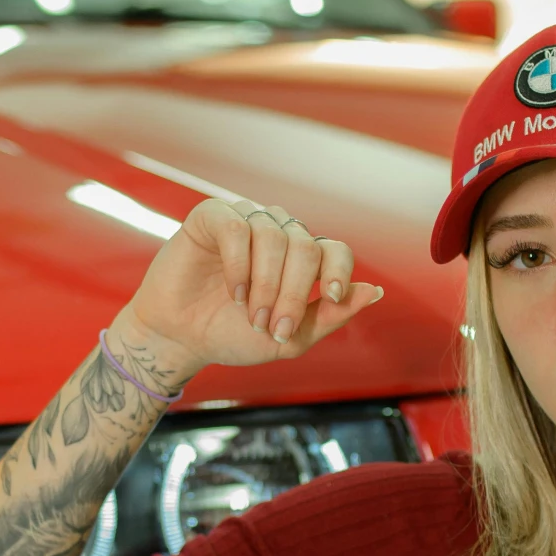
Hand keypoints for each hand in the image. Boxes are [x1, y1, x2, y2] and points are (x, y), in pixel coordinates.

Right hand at [115, 198, 383, 380]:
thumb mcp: (291, 337)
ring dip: (266, 285)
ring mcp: (247, 221)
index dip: (338, 273)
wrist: (181, 339)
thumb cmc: (233, 335)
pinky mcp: (212, 216)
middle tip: (272, 327)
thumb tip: (374, 292)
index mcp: (302, 259)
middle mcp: (278, 233)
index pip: (335, 251)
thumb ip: (331, 315)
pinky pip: (238, 228)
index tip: (331, 298)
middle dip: (294, 293)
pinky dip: (240, 264)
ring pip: (275, 238)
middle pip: (306, 248)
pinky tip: (234, 291)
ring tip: (250, 314)